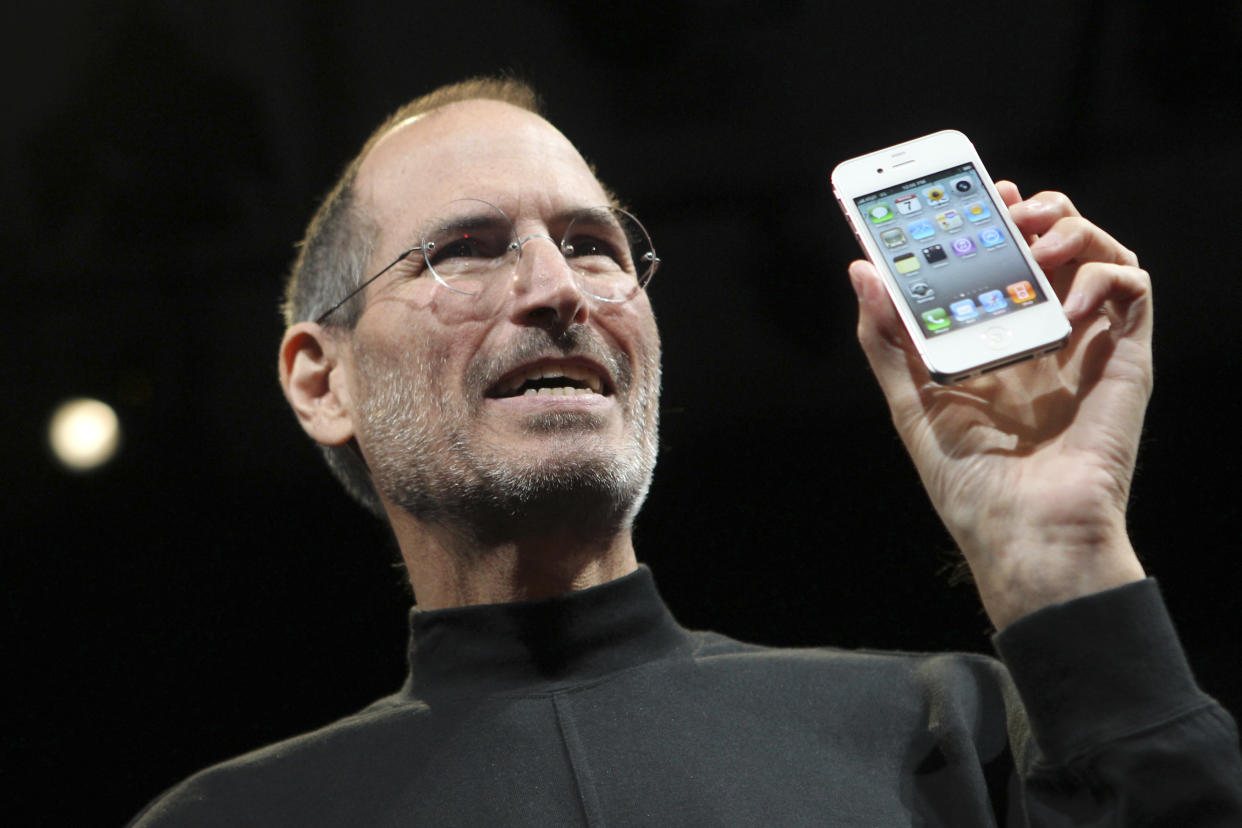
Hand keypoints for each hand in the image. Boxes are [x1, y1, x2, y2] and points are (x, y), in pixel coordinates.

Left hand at [848, 183, 1152, 628]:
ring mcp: (1086, 343)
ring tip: (1038, 240)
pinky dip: (1103, 274)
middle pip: (1052, 244)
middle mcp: (1044, 335)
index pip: (1002, 260)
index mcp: (996, 341)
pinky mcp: (1125, 356)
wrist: (1023, 532)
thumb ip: (887, 337)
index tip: (976, 187)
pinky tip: (1069, 300)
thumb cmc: (967, 481)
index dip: (995, 216)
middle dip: (1033, 208)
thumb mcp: (911, 401)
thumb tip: (861, 268)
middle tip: (1007, 204)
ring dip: (1071, 227)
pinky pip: (1131, 287)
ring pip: (1097, 252)